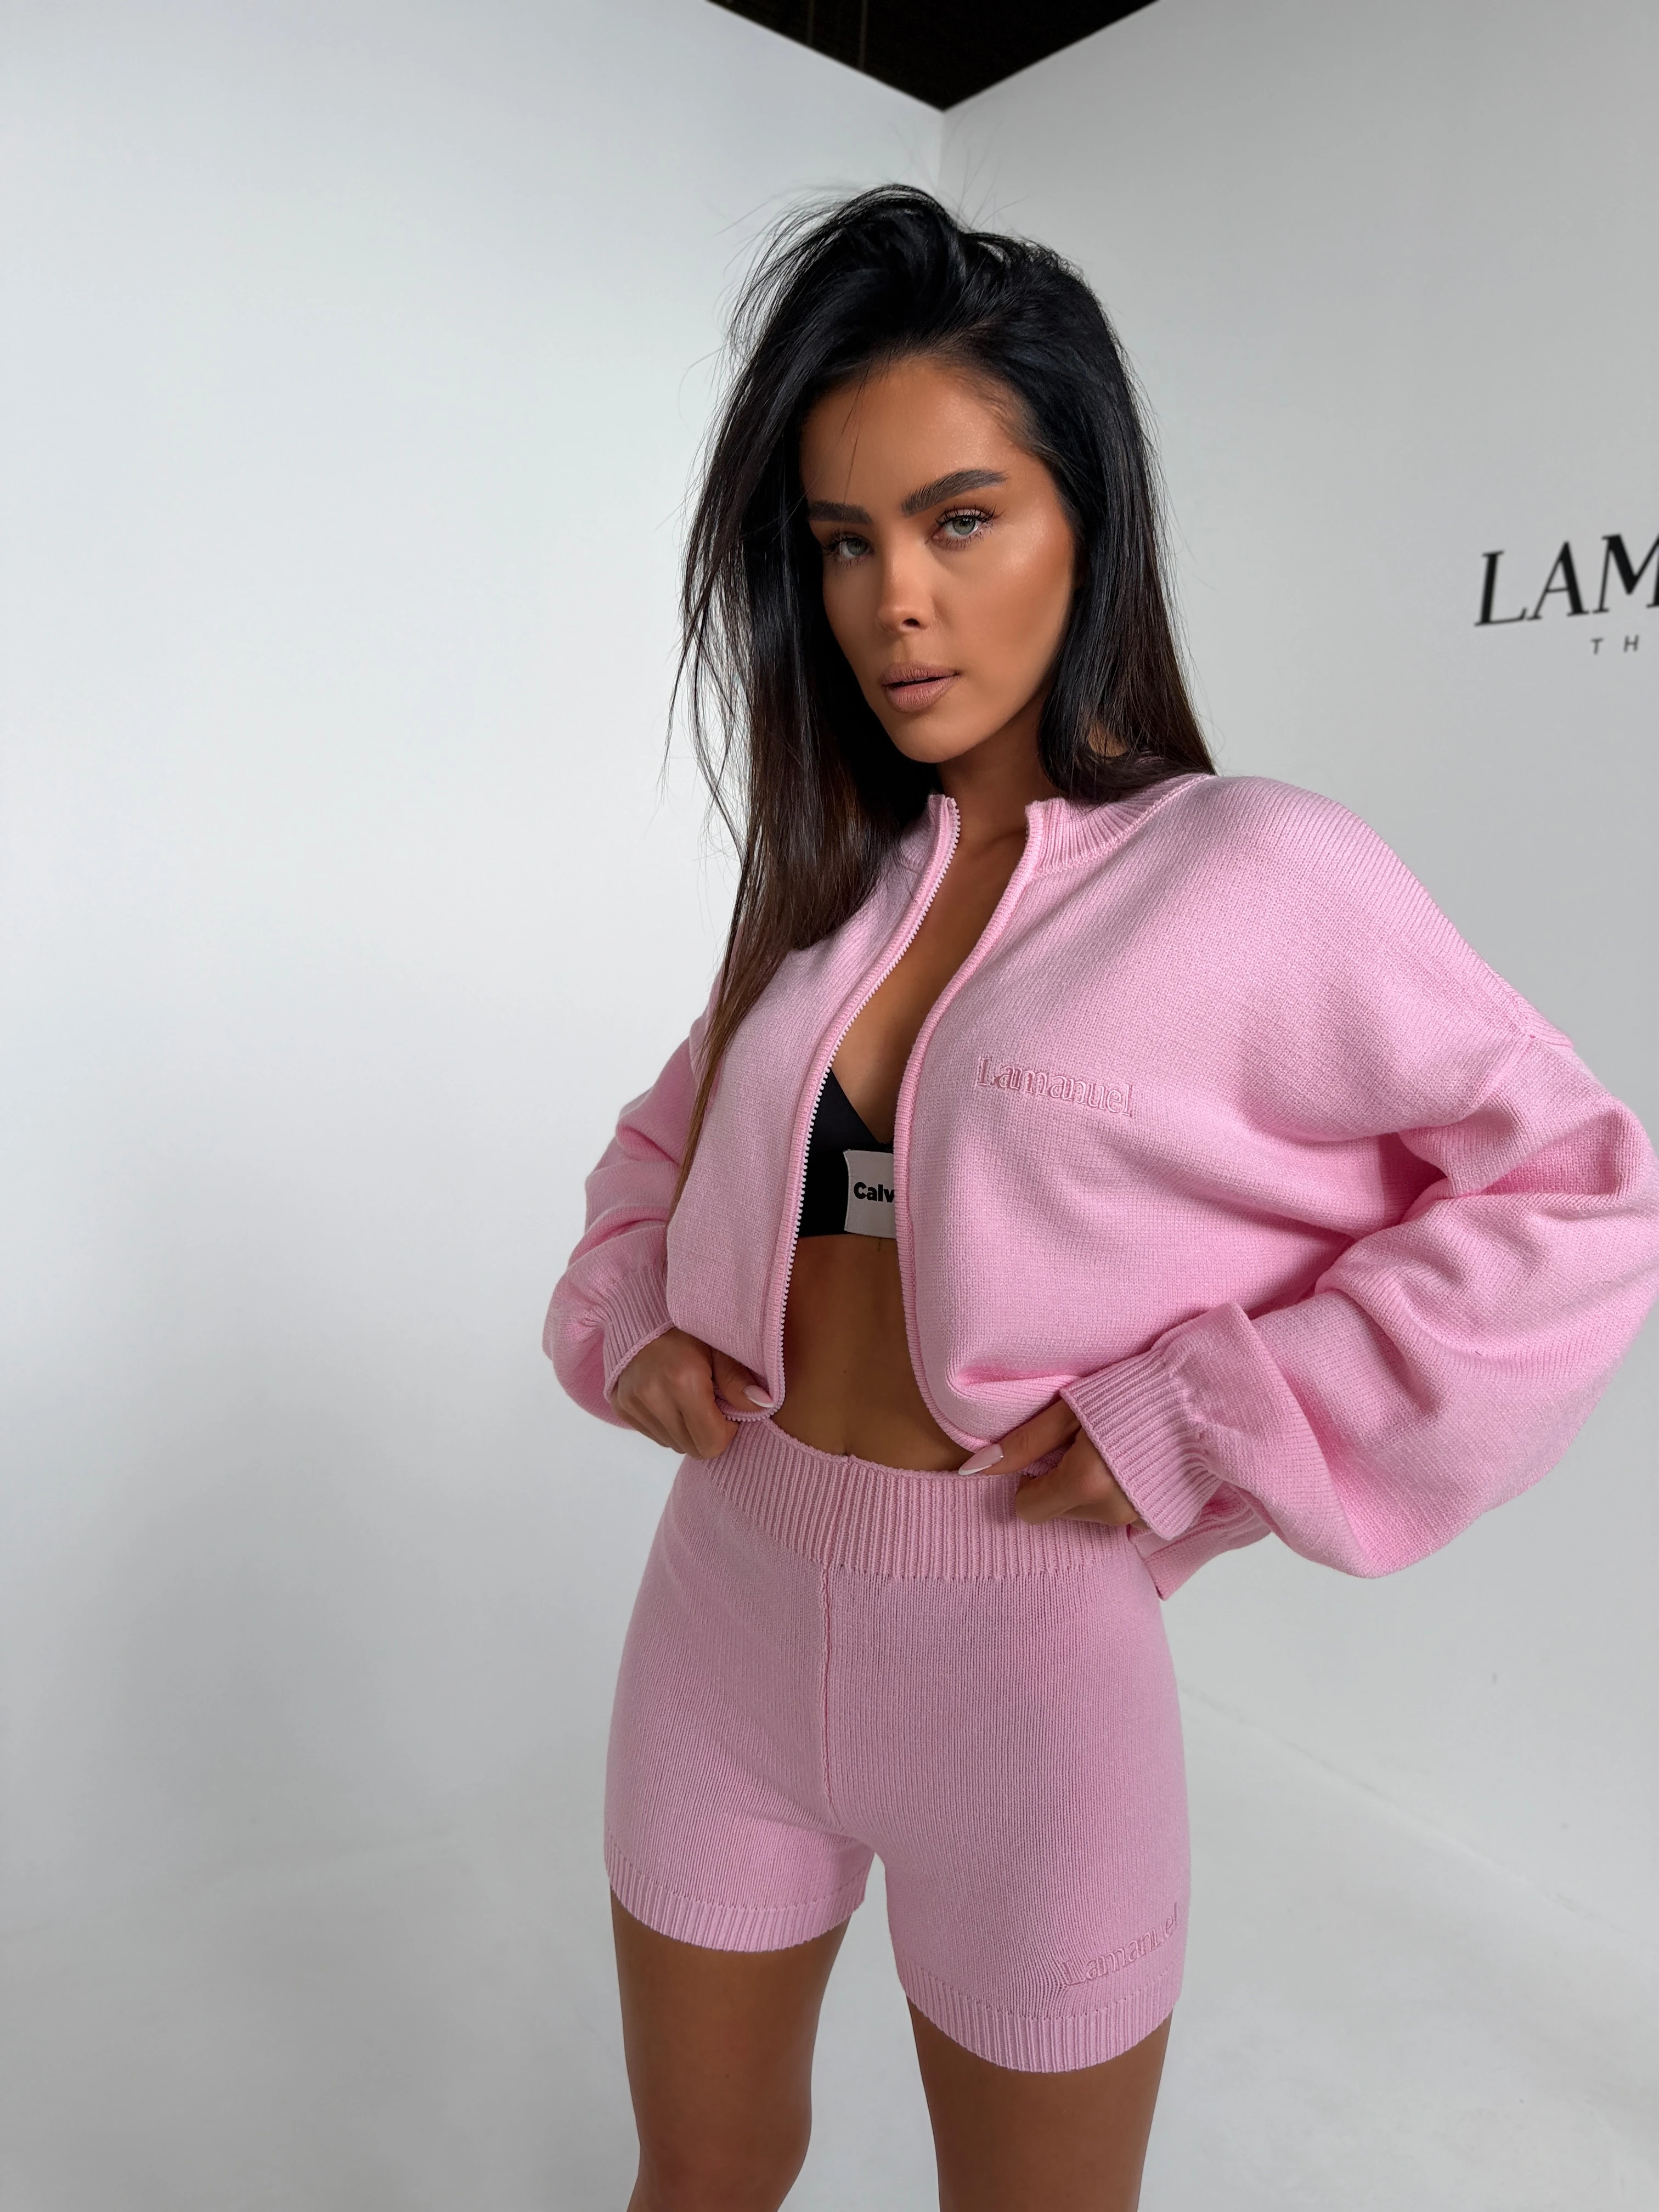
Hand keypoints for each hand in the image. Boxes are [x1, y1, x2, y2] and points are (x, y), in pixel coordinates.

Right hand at [610, 1328, 767, 1458]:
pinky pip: (653, 1435)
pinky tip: (669, 1397)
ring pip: (673, 1443)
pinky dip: (667, 1423)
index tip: (727, 1407)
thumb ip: (738, 1379)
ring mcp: (632, 1402)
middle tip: (709, 1401)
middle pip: (692, 1448)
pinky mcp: (621, 1405)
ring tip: (688, 1396)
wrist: (642, 1310)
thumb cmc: (688, 1328)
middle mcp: (653, 1395)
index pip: (711, 1443)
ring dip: (686, 1428)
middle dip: (707, 1431)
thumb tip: (764, 1405)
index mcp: (683, 1381)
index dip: (726, 1430)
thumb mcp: (720, 1346)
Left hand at [967, 1397, 1147, 1529]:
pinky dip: (1121, 1495)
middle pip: (1061, 1512)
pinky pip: (1122, 1516)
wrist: (1204, 1395)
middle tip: (1087, 1444)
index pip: (1029, 1509)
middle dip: (1064, 1484)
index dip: (1032, 1481)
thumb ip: (1022, 1444)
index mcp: (1083, 1485)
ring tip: (1116, 1450)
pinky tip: (1137, 1465)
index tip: (1050, 1454)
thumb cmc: (1133, 1392)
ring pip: (1091, 1515)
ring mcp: (1139, 1520)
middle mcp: (1111, 1512)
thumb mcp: (1070, 1409)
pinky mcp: (1162, 1520)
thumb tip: (973, 1470)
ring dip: (1093, 1490)